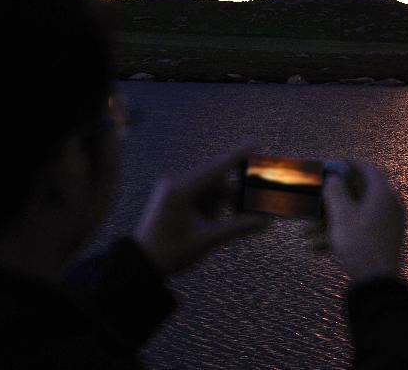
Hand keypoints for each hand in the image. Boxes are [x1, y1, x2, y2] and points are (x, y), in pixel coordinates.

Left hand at [134, 148, 267, 274]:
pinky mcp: (179, 199)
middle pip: (218, 179)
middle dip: (241, 188)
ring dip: (231, 201)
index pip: (215, 168)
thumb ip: (238, 227)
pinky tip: (233, 217)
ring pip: (214, 189)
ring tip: (249, 215)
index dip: (237, 156)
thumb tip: (265, 222)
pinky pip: (206, 196)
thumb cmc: (170, 252)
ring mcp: (177, 191)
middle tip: (262, 193)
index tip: (254, 143)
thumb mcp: (207, 239)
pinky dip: (220, 205)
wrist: (142, 264)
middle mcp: (178, 184)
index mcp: (180, 190)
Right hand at [322, 161, 404, 284]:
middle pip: (359, 192)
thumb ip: (335, 191)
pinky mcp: (384, 238)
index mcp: (383, 193)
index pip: (367, 168)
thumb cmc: (359, 245)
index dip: (348, 164)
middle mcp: (390, 204)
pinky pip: (360, 228)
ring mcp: (388, 222)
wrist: (376, 282)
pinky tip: (318, 246)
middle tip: (316, 199)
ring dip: (331, 220)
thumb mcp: (341, 215)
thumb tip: (333, 177)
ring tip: (307, 232)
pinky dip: (341, 233)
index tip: (331, 165)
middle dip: (333, 198)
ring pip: (355, 213)